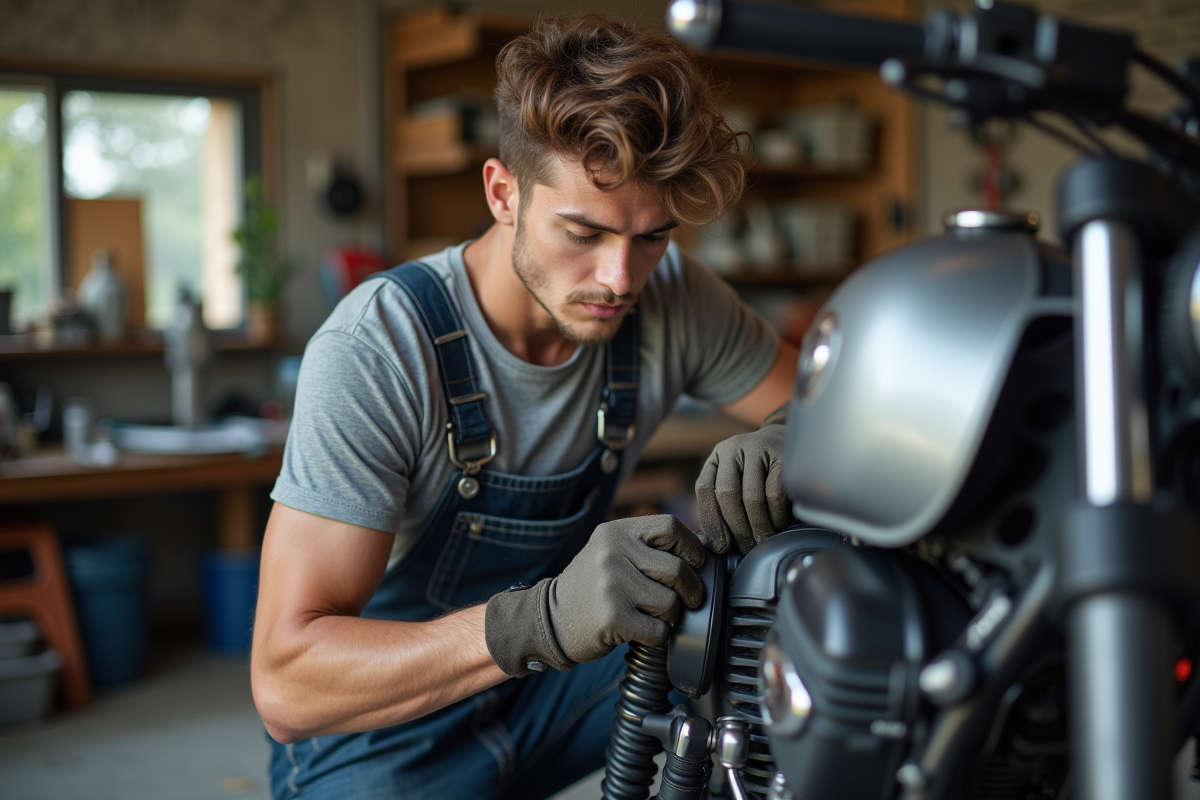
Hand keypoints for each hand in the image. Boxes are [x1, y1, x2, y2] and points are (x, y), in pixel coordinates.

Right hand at [484, 515, 705, 675]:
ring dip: (671, 616)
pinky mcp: (612, 618)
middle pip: (677, 568)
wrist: (549, 618)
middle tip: (687, 600)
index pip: (671, 527)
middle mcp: (612, 553)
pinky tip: (642, 631)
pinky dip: (658, 636)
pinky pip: (658, 630)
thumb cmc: (593, 586)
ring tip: (654, 615)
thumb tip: (706, 549)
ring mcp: (611, 585)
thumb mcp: (612, 552)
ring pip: (671, 602)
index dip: (692, 548)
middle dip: (690, 589)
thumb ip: (649, 547)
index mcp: (616, 532)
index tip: (695, 564)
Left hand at [695, 420, 790, 554]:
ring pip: (752, 497)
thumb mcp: (735, 479)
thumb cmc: (757, 472)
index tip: (721, 546)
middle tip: (746, 548)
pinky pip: (775, 494)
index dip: (711, 520)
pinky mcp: (782, 456)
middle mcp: (733, 448)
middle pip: (728, 494)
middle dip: (737, 528)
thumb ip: (723, 503)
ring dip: (758, 526)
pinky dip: (776, 516)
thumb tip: (719, 544)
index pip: (704, 488)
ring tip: (762, 541)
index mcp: (717, 457)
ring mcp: (758, 449)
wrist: (786, 442)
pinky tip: (778, 526)